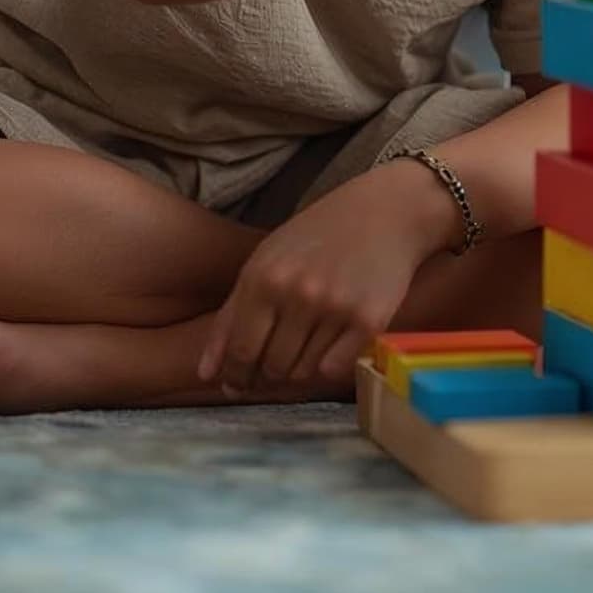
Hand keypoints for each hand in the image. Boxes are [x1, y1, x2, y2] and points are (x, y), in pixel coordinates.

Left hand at [195, 162, 455, 392]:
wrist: (388, 211)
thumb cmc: (320, 234)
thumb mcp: (266, 260)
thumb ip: (231, 315)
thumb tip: (204, 374)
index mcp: (264, 277)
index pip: (238, 351)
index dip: (235, 375)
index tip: (238, 382)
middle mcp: (297, 294)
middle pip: (270, 367)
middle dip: (266, 374)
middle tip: (276, 363)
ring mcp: (334, 308)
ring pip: (301, 372)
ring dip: (299, 368)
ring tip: (308, 342)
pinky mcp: (368, 321)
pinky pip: (334, 369)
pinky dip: (329, 365)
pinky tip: (334, 342)